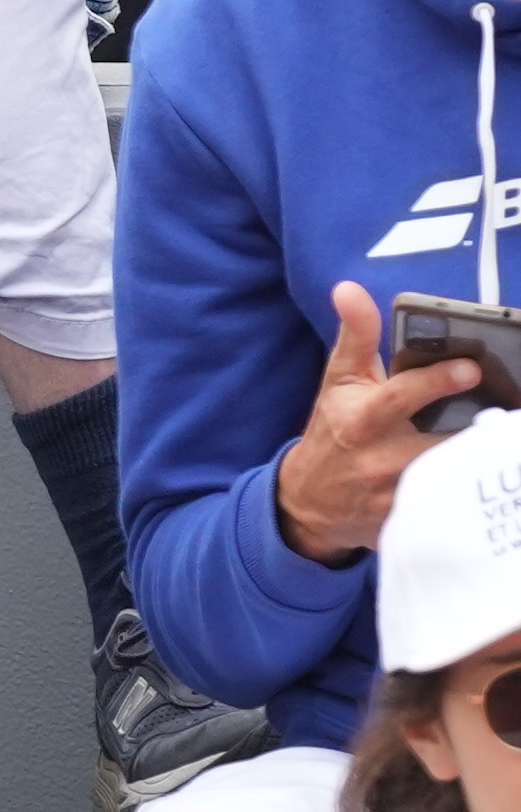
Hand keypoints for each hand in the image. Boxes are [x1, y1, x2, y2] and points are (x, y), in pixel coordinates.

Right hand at [276, 283, 479, 566]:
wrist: (310, 501)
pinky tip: (494, 478)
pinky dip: (476, 491)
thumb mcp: (337, 382)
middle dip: (478, 429)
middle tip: (508, 415)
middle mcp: (377, 459)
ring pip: (453, 477)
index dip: (436, 381)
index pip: (400, 397)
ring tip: (505, 443)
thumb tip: (348, 289)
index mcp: (361, 419)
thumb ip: (354, 336)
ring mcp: (395, 495)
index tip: (472, 367)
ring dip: (484, 461)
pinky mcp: (410, 522)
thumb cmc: (334, 430)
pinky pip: (452, 507)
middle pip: (441, 442)